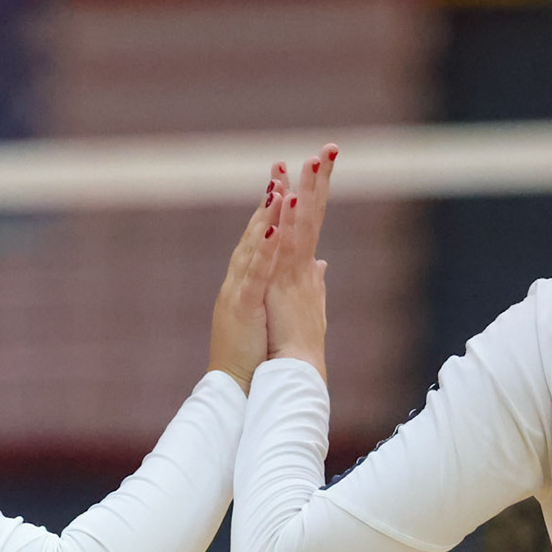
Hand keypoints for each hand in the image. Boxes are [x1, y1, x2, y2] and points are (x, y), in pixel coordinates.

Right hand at [208, 164, 288, 391]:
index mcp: (252, 279)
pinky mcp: (240, 306)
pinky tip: (274, 229)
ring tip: (279, 187)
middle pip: (258, 230)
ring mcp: (238, 290)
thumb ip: (295, 282)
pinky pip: (254, 274)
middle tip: (279, 165)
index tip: (289, 176)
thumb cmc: (251, 353)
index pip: (268, 235)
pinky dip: (265, 251)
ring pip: (254, 246)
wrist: (234, 386)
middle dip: (271, 197)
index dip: (278, 205)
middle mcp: (241, 278)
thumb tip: (318, 263)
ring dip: (266, 216)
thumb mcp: (275, 310)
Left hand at [265, 144, 337, 378]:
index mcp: (301, 268)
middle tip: (328, 148)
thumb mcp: (302, 304)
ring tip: (313, 161)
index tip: (313, 164)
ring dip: (310, 192)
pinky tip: (293, 200)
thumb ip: (313, 280)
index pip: (308, 222)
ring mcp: (296, 273)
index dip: (312, 193)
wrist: (291, 373)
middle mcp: (302, 266)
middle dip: (320, 181)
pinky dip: (290, 223)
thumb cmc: (291, 343)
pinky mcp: (286, 285)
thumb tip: (321, 262)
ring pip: (305, 224)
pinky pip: (289, 248)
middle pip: (313, 215)